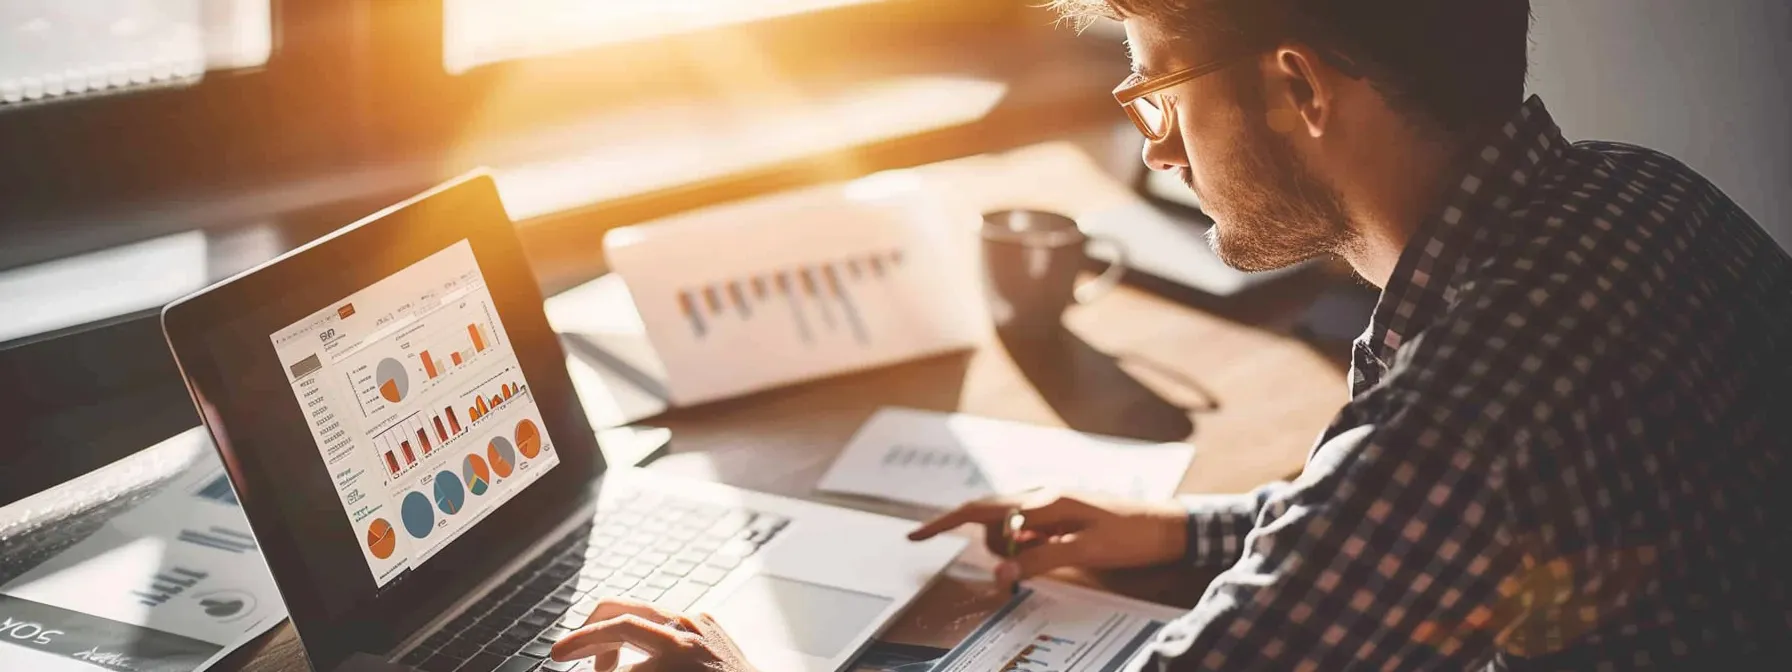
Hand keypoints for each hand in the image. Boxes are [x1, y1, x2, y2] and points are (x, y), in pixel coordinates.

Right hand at [550, 598, 756, 671]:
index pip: (615, 631)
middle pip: (622, 610)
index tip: (558, 654)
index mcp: (676, 647)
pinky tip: (638, 662)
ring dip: (615, 638)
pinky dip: (643, 638)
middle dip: (589, 630)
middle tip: (567, 653)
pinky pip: (664, 622)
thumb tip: (601, 669)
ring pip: (640, 614)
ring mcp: (700, 623)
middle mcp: (688, 628)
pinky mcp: (708, 624)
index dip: (581, 641)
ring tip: (605, 669)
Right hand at [908, 492, 1187, 589]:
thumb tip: (998, 575)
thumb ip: (1038, 562)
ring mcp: (1049, 501)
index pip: (980, 509)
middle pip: (990, 521)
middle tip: (1023, 569)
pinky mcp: (1059, 511)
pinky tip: (1056, 553)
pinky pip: (1028, 530)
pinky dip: (1029, 546)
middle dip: (995, 548)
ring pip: (1008, 528)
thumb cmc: (1130, 537)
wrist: (1169, 525)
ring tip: (1053, 558)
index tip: (914, 537)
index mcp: (1042, 499)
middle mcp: (1040, 494)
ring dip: (1015, 548)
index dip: (943, 522)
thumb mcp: (1085, 553)